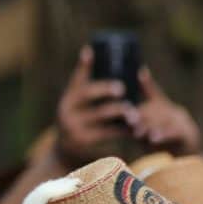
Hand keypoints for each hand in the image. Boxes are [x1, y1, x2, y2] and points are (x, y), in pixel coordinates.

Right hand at [54, 48, 129, 165]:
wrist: (66, 153)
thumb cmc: (79, 124)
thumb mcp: (77, 107)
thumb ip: (86, 90)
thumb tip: (94, 57)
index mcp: (67, 99)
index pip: (75, 79)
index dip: (83, 65)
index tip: (90, 50)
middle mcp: (67, 110)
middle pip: (87, 95)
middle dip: (105, 89)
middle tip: (122, 88)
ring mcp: (74, 126)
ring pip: (101, 115)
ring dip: (120, 111)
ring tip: (134, 110)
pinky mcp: (85, 140)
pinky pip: (108, 133)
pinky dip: (123, 129)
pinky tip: (136, 127)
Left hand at [125, 67, 201, 154]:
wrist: (188, 157)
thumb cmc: (165, 144)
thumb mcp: (149, 132)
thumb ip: (138, 124)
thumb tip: (124, 119)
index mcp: (165, 108)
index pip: (154, 93)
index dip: (148, 82)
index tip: (141, 72)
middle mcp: (174, 111)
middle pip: (155, 110)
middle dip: (141, 115)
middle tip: (129, 119)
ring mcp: (183, 122)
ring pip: (163, 121)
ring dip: (149, 126)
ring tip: (137, 131)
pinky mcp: (189, 135)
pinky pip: (174, 133)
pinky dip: (162, 135)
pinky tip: (153, 139)